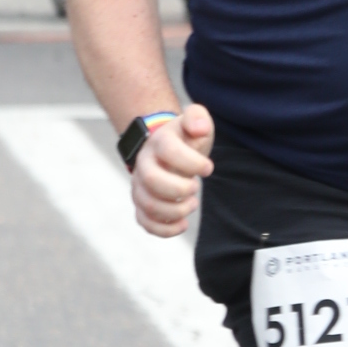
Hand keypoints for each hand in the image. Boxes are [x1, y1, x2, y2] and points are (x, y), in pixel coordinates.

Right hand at [132, 100, 213, 237]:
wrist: (165, 148)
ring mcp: (140, 186)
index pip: (169, 151)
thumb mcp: (194, 120)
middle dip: (179, 189)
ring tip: (192, 204)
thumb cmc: (184, 137)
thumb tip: (199, 128)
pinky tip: (183, 224)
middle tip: (196, 188)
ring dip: (174, 211)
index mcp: (159, 142)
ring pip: (147, 205)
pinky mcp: (142, 204)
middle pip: (152, 181)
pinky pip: (145, 222)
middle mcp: (144, 164)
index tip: (208, 168)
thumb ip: (197, 117)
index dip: (191, 162)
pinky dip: (164, 229)